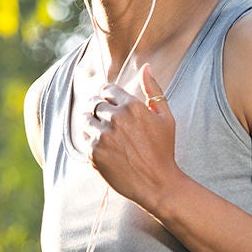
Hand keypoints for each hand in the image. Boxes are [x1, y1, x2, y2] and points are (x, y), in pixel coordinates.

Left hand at [82, 63, 181, 206]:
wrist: (157, 184)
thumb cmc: (164, 150)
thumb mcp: (166, 118)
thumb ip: (154, 90)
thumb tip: (147, 66)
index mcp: (132, 106)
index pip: (108, 89)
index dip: (108, 95)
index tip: (110, 102)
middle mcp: (115, 118)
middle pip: (94, 103)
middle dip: (98, 108)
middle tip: (104, 118)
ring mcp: (103, 136)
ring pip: (86, 120)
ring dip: (91, 123)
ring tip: (103, 132)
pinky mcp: (94, 152)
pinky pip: (85, 139)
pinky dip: (91, 141)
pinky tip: (104, 147)